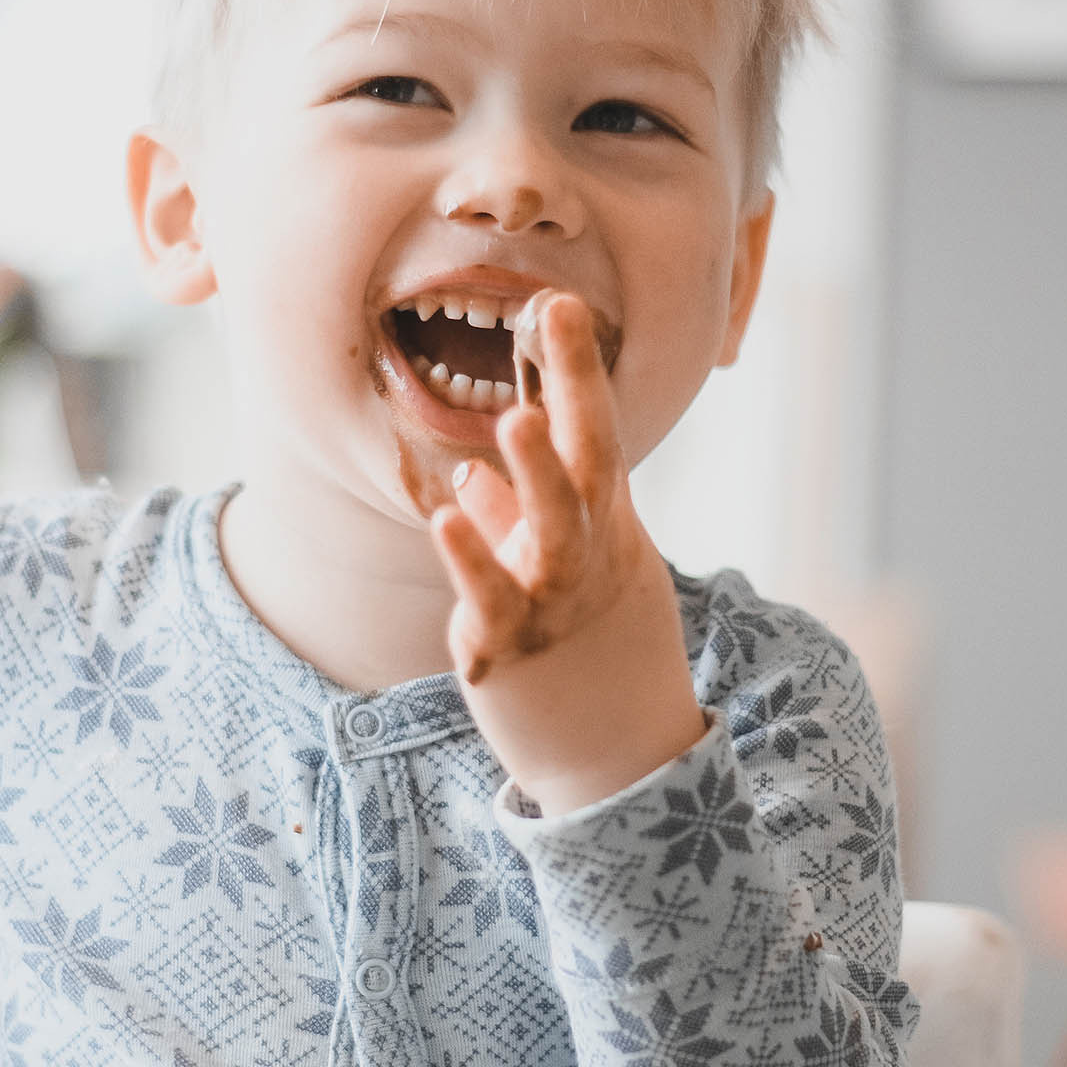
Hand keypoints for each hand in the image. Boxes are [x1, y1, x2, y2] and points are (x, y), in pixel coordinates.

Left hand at [428, 292, 705, 815]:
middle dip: (572, 388)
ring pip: (548, 530)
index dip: (577, 370)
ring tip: (510, 420)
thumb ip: (520, 523)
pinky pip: (489, 597)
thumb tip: (469, 479)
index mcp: (606, 528)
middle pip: (587, 463)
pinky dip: (472, 557)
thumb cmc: (597, 654)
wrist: (620, 762)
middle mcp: (588, 556)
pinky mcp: (509, 652)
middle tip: (555, 317)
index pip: (595, 434)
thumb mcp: (576, 578)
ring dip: (532, 473)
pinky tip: (447, 514)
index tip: (557, 303)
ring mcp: (553, 604)